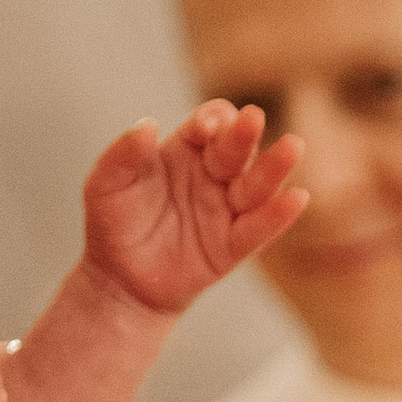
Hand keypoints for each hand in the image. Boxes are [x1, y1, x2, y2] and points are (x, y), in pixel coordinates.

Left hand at [81, 102, 305, 320]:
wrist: (118, 283)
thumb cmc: (113, 225)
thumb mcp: (104, 185)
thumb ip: (121, 154)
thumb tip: (147, 124)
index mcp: (187, 150)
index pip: (212, 123)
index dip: (214, 118)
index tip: (207, 126)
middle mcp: (214, 175)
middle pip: (238, 148)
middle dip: (244, 134)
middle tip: (252, 119)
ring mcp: (227, 210)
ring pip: (257, 185)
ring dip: (274, 167)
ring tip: (293, 147)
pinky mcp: (232, 247)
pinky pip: (259, 230)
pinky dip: (278, 216)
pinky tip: (297, 199)